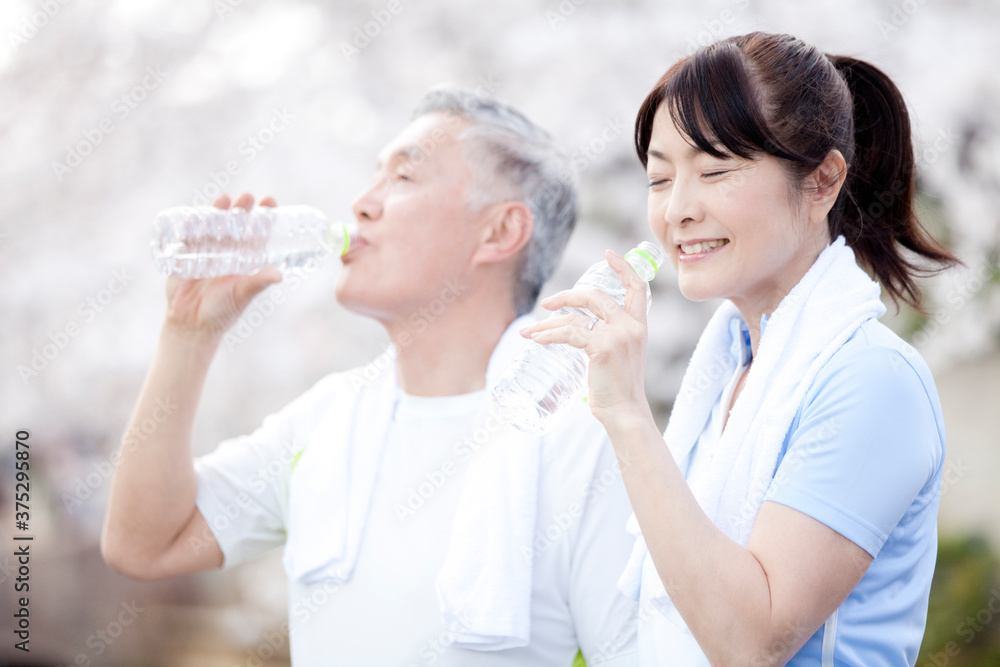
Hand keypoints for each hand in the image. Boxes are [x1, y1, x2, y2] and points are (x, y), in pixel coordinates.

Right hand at [163, 192, 282, 339]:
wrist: (191, 324)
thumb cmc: (222, 311)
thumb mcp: (243, 294)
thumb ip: (258, 283)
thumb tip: (279, 274)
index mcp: (244, 259)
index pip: (256, 232)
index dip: (263, 217)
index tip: (270, 201)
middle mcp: (226, 252)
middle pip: (235, 224)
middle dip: (241, 209)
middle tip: (248, 197)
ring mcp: (205, 251)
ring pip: (212, 226)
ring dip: (218, 211)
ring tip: (225, 199)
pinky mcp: (184, 255)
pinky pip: (187, 236)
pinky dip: (192, 224)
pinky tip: (197, 213)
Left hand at [519, 249, 654, 430]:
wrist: (626, 413)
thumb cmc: (619, 390)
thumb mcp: (621, 356)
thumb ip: (608, 338)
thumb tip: (577, 331)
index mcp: (640, 325)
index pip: (637, 287)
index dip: (623, 267)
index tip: (607, 255)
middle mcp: (631, 326)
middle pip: (594, 295)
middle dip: (566, 296)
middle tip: (546, 304)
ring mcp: (617, 335)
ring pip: (575, 318)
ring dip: (547, 324)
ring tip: (529, 332)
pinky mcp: (601, 347)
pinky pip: (568, 334)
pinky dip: (548, 336)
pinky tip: (536, 340)